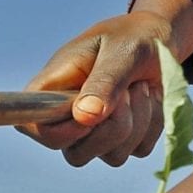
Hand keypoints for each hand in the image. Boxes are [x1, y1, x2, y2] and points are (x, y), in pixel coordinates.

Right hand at [24, 12, 173, 166]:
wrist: (160, 40)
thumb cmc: (132, 36)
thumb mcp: (122, 50)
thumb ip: (104, 82)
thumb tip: (84, 117)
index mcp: (53, 88)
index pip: (32, 127)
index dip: (58, 133)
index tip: (91, 115)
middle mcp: (68, 117)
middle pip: (76, 155)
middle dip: (112, 127)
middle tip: (128, 90)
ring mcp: (95, 133)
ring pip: (113, 156)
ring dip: (138, 121)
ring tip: (139, 86)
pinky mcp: (123, 140)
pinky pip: (139, 150)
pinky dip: (152, 125)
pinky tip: (149, 99)